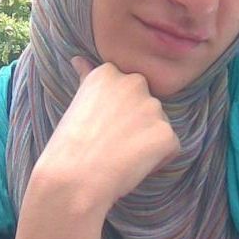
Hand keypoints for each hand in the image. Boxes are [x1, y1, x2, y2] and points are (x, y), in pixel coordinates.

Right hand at [52, 57, 180, 206]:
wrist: (72, 179)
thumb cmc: (68, 147)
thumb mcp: (75, 104)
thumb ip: (87, 79)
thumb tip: (79, 59)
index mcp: (108, 73)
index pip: (126, 90)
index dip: (116, 115)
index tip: (100, 128)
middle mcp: (134, 83)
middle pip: (145, 105)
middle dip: (135, 124)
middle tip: (111, 144)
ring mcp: (153, 108)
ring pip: (158, 126)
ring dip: (146, 142)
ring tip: (120, 157)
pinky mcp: (166, 133)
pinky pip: (170, 148)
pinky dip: (157, 161)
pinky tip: (133, 167)